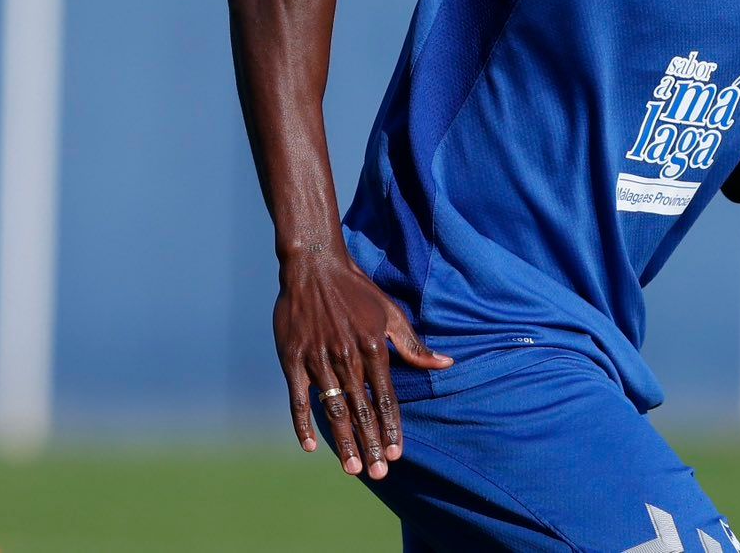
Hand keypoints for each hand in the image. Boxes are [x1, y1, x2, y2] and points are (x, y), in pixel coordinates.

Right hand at [274, 249, 451, 478]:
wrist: (314, 266)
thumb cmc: (357, 290)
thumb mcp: (391, 314)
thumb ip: (414, 345)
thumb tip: (446, 363)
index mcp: (373, 348)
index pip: (386, 398)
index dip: (392, 428)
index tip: (397, 454)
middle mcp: (347, 357)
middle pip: (362, 410)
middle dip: (371, 444)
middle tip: (378, 473)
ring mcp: (318, 359)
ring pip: (334, 409)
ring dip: (344, 441)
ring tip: (353, 467)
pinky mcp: (292, 359)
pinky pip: (298, 399)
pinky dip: (303, 424)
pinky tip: (311, 446)